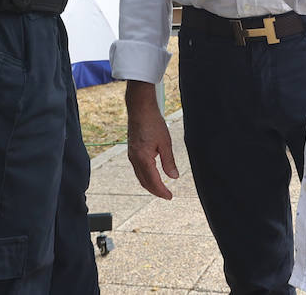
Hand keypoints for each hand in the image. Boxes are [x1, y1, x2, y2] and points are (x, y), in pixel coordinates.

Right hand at [125, 81, 177, 198]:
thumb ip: (169, 161)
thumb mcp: (165, 142)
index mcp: (143, 158)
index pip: (153, 181)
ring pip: (140, 176)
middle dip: (155, 191)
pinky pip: (137, 169)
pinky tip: (152, 175)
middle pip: (144, 182)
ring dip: (150, 184)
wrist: (140, 108)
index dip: (162, 191)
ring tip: (161, 188)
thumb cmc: (153, 123)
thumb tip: (174, 177)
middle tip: (167, 195)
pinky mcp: (131, 151)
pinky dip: (145, 176)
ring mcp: (131, 155)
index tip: (170, 196)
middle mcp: (134, 159)